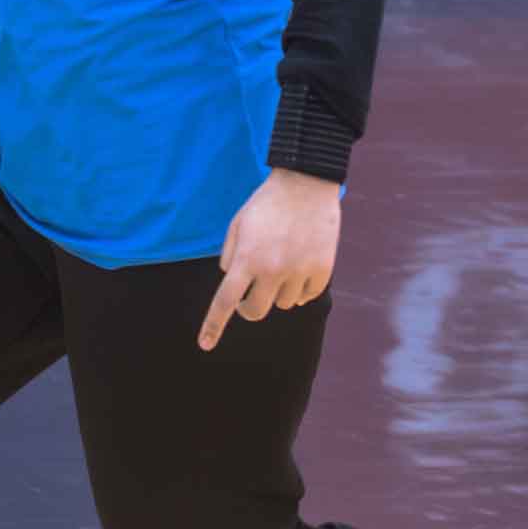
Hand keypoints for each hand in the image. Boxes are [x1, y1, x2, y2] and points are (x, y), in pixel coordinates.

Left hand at [198, 169, 341, 350]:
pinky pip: (308, 296)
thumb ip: (230, 255)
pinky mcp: (322, 269)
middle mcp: (272, 270)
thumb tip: (232, 281)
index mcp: (247, 259)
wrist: (306, 183)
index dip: (214, 325)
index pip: (225, 301)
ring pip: (284, 304)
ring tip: (281, 265)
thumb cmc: (267, 203)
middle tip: (249, 297)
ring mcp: (299, 271)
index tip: (205, 344)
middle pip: (256, 311)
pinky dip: (302, 290)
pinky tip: (300, 269)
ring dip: (277, 292)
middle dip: (249, 308)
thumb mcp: (237, 224)